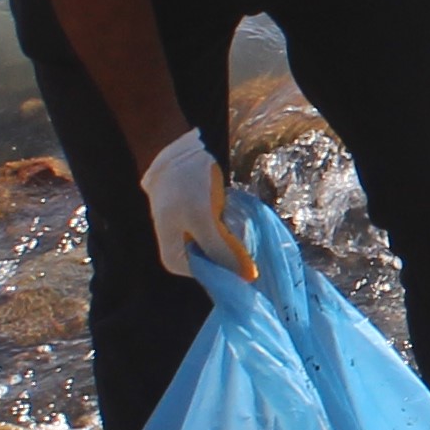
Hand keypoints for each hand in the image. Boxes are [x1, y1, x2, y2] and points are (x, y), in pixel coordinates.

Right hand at [141, 133, 256, 285]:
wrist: (174, 151)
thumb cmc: (184, 185)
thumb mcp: (202, 219)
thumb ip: (222, 250)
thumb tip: (248, 278)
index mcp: (175, 260)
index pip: (213, 278)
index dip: (235, 272)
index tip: (256, 263)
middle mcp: (183, 256)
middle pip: (218, 266)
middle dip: (237, 257)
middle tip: (255, 246)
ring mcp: (193, 241)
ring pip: (223, 252)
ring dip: (238, 245)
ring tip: (250, 233)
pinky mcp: (202, 227)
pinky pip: (223, 238)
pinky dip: (234, 233)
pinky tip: (243, 224)